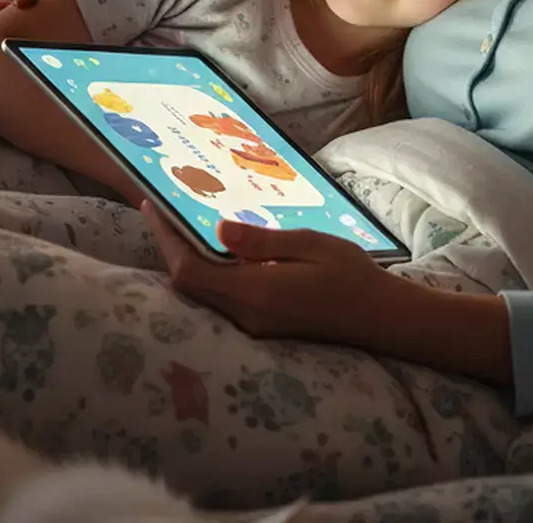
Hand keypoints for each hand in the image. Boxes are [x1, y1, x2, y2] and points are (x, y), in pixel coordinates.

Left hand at [141, 201, 401, 345]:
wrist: (380, 318)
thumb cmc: (351, 276)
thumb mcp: (310, 245)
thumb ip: (262, 241)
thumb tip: (219, 229)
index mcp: (255, 292)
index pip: (190, 270)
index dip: (166, 239)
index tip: (152, 207)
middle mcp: (246, 314)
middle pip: (189, 285)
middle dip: (171, 247)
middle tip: (161, 210)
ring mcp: (252, 325)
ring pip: (203, 293)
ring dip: (188, 260)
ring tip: (182, 223)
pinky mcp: (261, 326)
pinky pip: (221, 299)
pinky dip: (209, 273)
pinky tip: (215, 250)